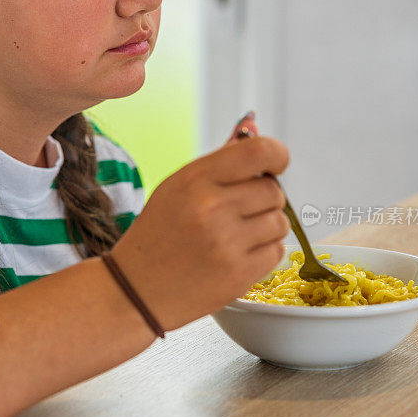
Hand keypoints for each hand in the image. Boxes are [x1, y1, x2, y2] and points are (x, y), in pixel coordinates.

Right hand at [112, 133, 289, 331]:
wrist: (137, 291)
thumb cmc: (159, 234)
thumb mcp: (178, 188)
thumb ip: (221, 159)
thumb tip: (255, 125)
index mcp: (195, 179)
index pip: (260, 152)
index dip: (278, 155)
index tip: (276, 164)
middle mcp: (212, 208)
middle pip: (274, 190)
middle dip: (264, 198)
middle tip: (239, 212)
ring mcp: (227, 243)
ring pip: (280, 222)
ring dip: (266, 227)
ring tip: (236, 236)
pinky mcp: (238, 274)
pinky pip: (277, 251)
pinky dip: (264, 252)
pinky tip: (237, 255)